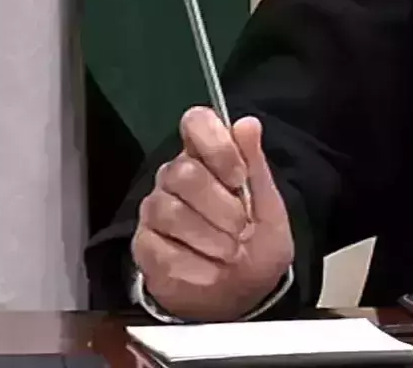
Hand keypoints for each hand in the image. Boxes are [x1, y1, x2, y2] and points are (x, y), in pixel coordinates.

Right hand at [132, 107, 294, 320]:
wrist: (243, 291)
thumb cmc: (256, 240)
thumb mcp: (268, 204)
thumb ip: (255, 164)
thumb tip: (246, 124)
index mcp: (209, 157)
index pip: (196, 122)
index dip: (217, 145)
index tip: (239, 177)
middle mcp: (175, 177)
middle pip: (183, 172)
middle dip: (220, 205)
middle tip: (242, 227)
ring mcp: (155, 210)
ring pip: (169, 211)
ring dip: (209, 236)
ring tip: (231, 252)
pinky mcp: (143, 245)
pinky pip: (159, 248)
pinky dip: (193, 264)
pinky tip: (211, 269)